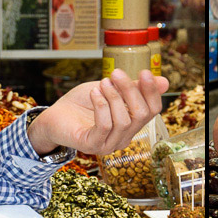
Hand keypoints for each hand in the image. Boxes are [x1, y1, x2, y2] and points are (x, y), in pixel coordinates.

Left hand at [29, 70, 168, 156]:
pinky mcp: (92, 145)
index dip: (151, 91)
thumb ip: (134, 87)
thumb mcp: (111, 90)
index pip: (153, 111)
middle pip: (141, 115)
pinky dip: (101, 106)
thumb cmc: (82, 103)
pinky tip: (94, 94)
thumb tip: (163, 81)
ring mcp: (109, 144)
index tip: (144, 72)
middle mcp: (124, 137)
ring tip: (101, 84)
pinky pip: (105, 126)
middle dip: (131, 90)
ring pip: (124, 121)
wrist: (54, 115)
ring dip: (113, 97)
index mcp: (132, 124)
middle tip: (116, 73)